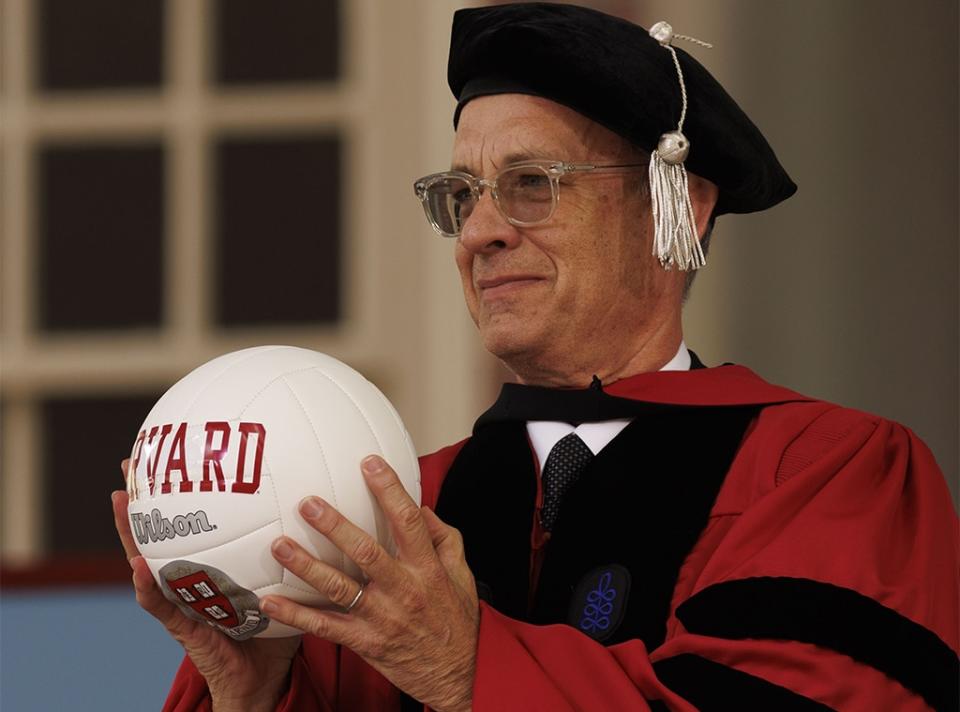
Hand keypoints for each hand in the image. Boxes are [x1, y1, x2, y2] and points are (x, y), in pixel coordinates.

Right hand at [112, 460, 300, 711]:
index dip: (181, 492)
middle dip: (145, 498)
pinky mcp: (183, 630)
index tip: (173, 453)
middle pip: (161, 533)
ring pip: (148, 562)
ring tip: (121, 502)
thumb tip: (325, 503)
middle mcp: (191, 579)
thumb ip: (299, 549)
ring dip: (130, 533)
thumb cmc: (278, 630)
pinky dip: (149, 587)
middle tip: (130, 463)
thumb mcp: (288, 581)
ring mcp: (182, 602)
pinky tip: (141, 567)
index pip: (194, 522)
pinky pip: (162, 606)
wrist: (263, 681)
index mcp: (213, 566)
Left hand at [260, 455, 479, 711]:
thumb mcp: (462, 574)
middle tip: (308, 503)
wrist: (457, 675)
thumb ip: (444, 538)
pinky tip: (270, 602)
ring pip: (340, 588)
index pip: (408, 521)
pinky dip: (296, 615)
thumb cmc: (456, 620)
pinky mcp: (365, 641)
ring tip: (279, 544)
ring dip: (307, 565)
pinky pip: (325, 627)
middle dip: (335, 526)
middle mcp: (404, 589)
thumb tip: (422, 508)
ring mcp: (382, 617)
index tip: (369, 462)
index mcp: (427, 568)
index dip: (389, 489)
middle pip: (366, 552)